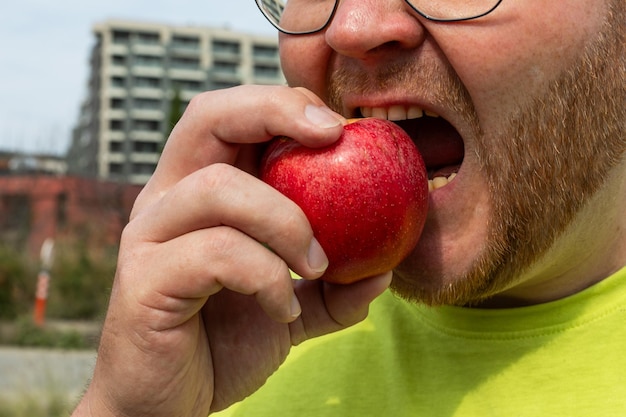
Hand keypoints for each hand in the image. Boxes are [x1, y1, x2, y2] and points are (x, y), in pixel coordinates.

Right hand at [72, 85, 391, 416]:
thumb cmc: (223, 344)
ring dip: (286, 222)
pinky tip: (284, 310)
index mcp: (198, 192)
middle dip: (274, 112)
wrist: (170, 404)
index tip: (342, 130)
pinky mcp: (143, 280)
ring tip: (317, 267)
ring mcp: (148, 236)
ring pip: (219, 188)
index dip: (283, 105)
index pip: (232, 117)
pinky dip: (267, 277)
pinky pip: (217, 254)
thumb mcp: (291, 309)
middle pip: (209, 117)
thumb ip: (333, 289)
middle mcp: (166, 200)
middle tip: (332, 138)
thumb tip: (383, 269)